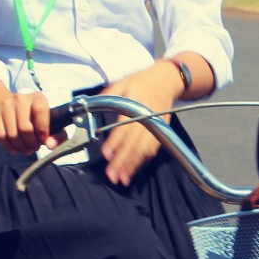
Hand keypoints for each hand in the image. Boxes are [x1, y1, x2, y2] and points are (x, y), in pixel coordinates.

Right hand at [0, 78, 57, 156]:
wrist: (9, 108)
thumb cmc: (34, 119)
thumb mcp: (50, 124)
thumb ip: (57, 136)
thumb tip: (50, 145)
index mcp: (38, 98)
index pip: (41, 110)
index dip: (42, 128)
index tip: (42, 139)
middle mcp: (21, 98)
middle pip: (25, 128)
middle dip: (31, 144)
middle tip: (33, 147)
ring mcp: (6, 104)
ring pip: (12, 135)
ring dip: (20, 147)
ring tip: (24, 148)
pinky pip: (1, 136)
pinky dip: (8, 146)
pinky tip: (13, 147)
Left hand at [97, 62, 186, 186]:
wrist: (167, 80)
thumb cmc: (141, 81)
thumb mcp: (121, 83)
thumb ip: (108, 95)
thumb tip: (92, 107)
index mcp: (136, 103)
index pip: (124, 127)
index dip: (115, 142)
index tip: (106, 154)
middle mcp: (146, 117)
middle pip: (134, 143)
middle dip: (123, 161)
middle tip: (112, 175)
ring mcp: (155, 125)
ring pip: (144, 150)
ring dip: (132, 165)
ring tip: (122, 178)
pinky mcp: (160, 131)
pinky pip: (152, 150)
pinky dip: (142, 162)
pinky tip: (133, 171)